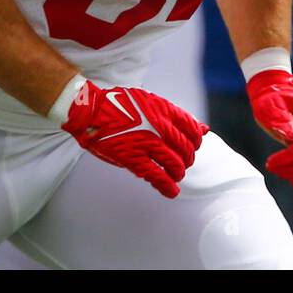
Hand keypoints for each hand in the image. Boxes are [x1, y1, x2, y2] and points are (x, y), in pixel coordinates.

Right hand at [61, 81, 206, 198]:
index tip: (194, 145)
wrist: (92, 111)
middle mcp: (160, 126)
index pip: (192, 128)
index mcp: (164, 110)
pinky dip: (167, 186)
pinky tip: (172, 191)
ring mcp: (147, 143)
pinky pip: (157, 176)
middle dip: (187, 158)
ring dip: (178, 172)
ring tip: (176, 175)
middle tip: (184, 162)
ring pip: (174, 163)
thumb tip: (201, 128)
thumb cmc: (117, 104)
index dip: (196, 140)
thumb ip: (174, 115)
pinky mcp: (133, 158)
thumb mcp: (149, 101)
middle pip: (186, 148)